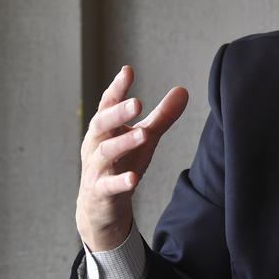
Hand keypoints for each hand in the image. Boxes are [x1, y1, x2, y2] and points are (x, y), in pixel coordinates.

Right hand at [76, 66, 187, 250]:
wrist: (99, 207)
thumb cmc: (122, 164)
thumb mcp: (144, 139)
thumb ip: (162, 116)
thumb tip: (183, 90)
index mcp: (105, 129)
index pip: (108, 104)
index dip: (117, 88)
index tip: (127, 71)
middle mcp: (96, 145)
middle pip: (102, 124)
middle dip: (118, 113)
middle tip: (137, 102)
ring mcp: (96, 169)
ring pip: (106, 152)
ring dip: (123, 143)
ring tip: (143, 135)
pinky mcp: (101, 192)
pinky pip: (109, 186)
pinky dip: (120, 181)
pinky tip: (134, 179)